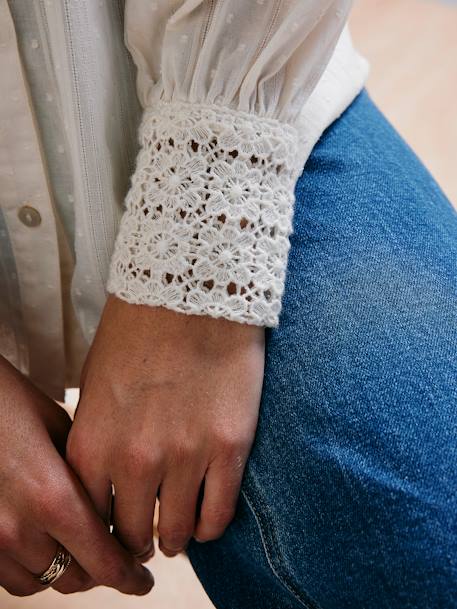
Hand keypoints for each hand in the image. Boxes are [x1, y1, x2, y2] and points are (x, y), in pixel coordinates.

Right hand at [0, 356, 153, 596]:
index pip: (103, 561)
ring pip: (43, 582)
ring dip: (68, 570)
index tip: (143, 579)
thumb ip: (86, 476)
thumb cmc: (11, 404)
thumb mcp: (61, 431)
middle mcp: (19, 530)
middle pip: (76, 579)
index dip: (130, 577)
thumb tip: (111, 505)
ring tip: (81, 548)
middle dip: (102, 571)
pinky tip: (46, 545)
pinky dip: (35, 569)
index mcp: (53, 499)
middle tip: (117, 557)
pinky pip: (12, 578)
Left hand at [67, 295, 264, 558]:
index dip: (103, 531)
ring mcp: (186, 456)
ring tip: (178, 529)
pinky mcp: (229, 448)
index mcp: (94, 442)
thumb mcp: (97, 386)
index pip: (89, 518)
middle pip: (133, 533)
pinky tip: (207, 517)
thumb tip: (107, 482)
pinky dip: (210, 526)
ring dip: (176, 537)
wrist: (193, 293)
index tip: (116, 528)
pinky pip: (219, 515)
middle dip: (139, 539)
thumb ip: (98, 441)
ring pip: (178, 533)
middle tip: (148, 532)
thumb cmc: (139, 332)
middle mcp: (136, 459)